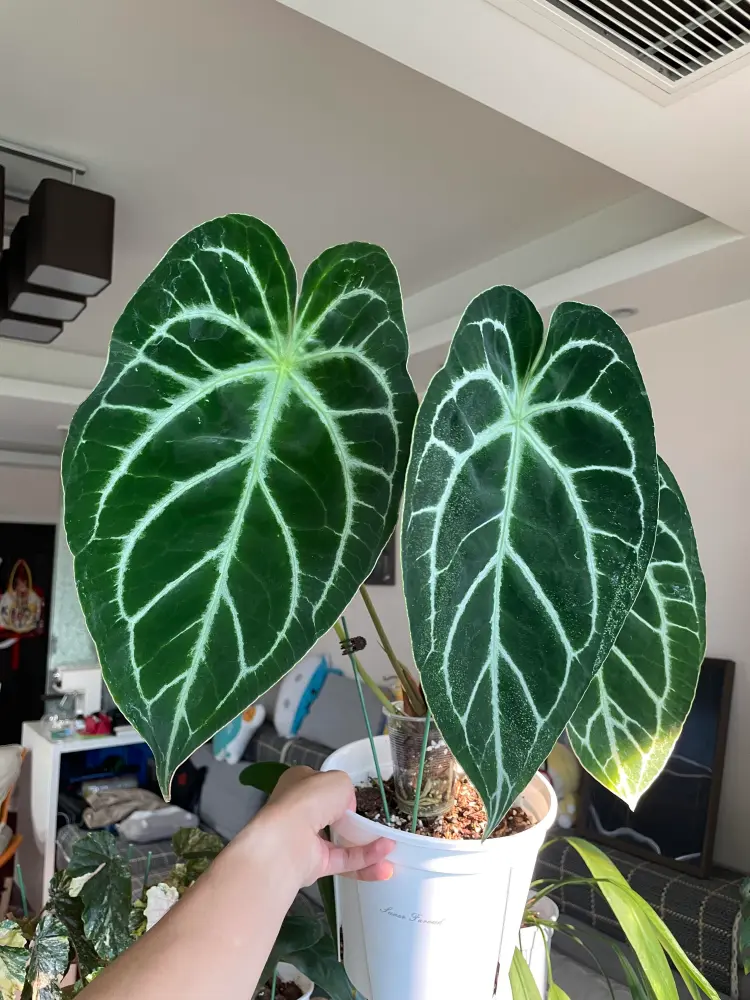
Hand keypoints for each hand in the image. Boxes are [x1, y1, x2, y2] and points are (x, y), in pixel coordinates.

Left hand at [259, 766, 394, 887]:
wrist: (287, 840)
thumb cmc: (309, 799)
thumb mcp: (338, 780)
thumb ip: (347, 791)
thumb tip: (347, 809)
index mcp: (298, 784)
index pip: (320, 784)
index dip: (338, 789)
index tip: (357, 796)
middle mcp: (299, 811)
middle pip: (330, 814)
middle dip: (353, 819)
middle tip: (378, 821)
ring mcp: (305, 840)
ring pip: (340, 841)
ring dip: (366, 844)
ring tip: (392, 846)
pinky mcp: (313, 864)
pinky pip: (344, 862)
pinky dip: (365, 861)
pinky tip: (386, 863)